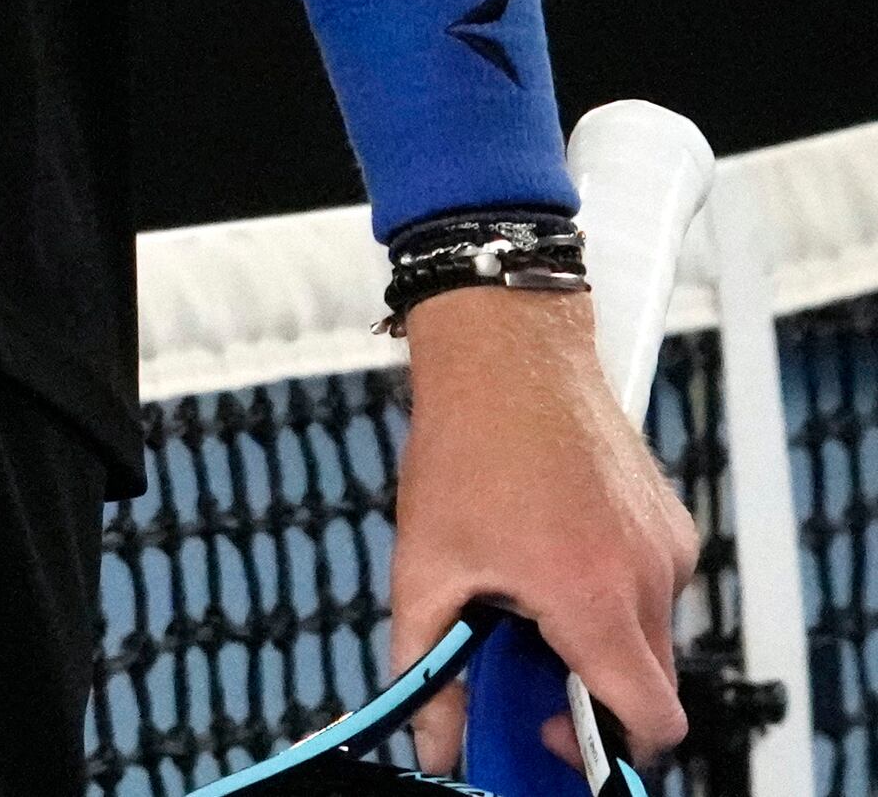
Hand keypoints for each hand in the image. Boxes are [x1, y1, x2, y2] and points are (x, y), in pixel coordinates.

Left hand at [387, 284, 700, 772]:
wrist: (507, 351)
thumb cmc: (467, 446)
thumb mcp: (425, 564)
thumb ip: (428, 665)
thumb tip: (435, 740)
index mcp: (593, 597)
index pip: (650, 719)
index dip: (606, 745)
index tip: (552, 729)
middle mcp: (648, 577)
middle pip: (646, 682)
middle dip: (587, 687)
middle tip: (519, 657)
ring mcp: (668, 547)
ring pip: (646, 633)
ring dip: (594, 633)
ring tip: (524, 584)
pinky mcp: (671, 523)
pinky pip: (650, 585)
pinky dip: (608, 589)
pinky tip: (550, 546)